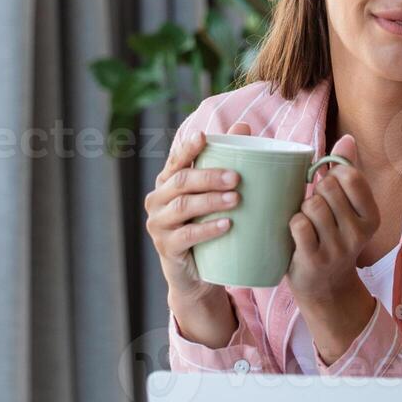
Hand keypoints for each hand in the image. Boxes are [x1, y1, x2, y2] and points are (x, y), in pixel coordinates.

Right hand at [145, 120, 252, 302]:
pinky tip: (226, 226)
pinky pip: (186, 236)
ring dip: (210, 201)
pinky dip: (207, 229)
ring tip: (236, 200)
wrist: (197, 275)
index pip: (176, 160)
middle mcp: (157, 199)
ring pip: (183, 206)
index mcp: (168, 182)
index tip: (204, 137)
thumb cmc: (208, 227)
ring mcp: (158, 224)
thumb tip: (244, 126)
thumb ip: (227, 162)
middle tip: (236, 178)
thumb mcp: (216, 196)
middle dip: (208, 176)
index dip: (188, 148)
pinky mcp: (166, 247)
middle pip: (181, 181)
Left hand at [285, 134, 380, 306]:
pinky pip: (298, 225)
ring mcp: (337, 248)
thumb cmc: (333, 237)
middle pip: (327, 188)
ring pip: (311, 205)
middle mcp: (359, 233)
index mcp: (371, 217)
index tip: (328, 187)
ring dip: (302, 209)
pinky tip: (297, 233)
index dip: (332, 175)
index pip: (350, 176)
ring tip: (306, 221)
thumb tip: (347, 138)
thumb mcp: (348, 208)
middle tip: (315, 208)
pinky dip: (293, 224)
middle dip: (315, 192)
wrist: (326, 287)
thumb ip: (348, 172)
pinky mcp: (315, 260)